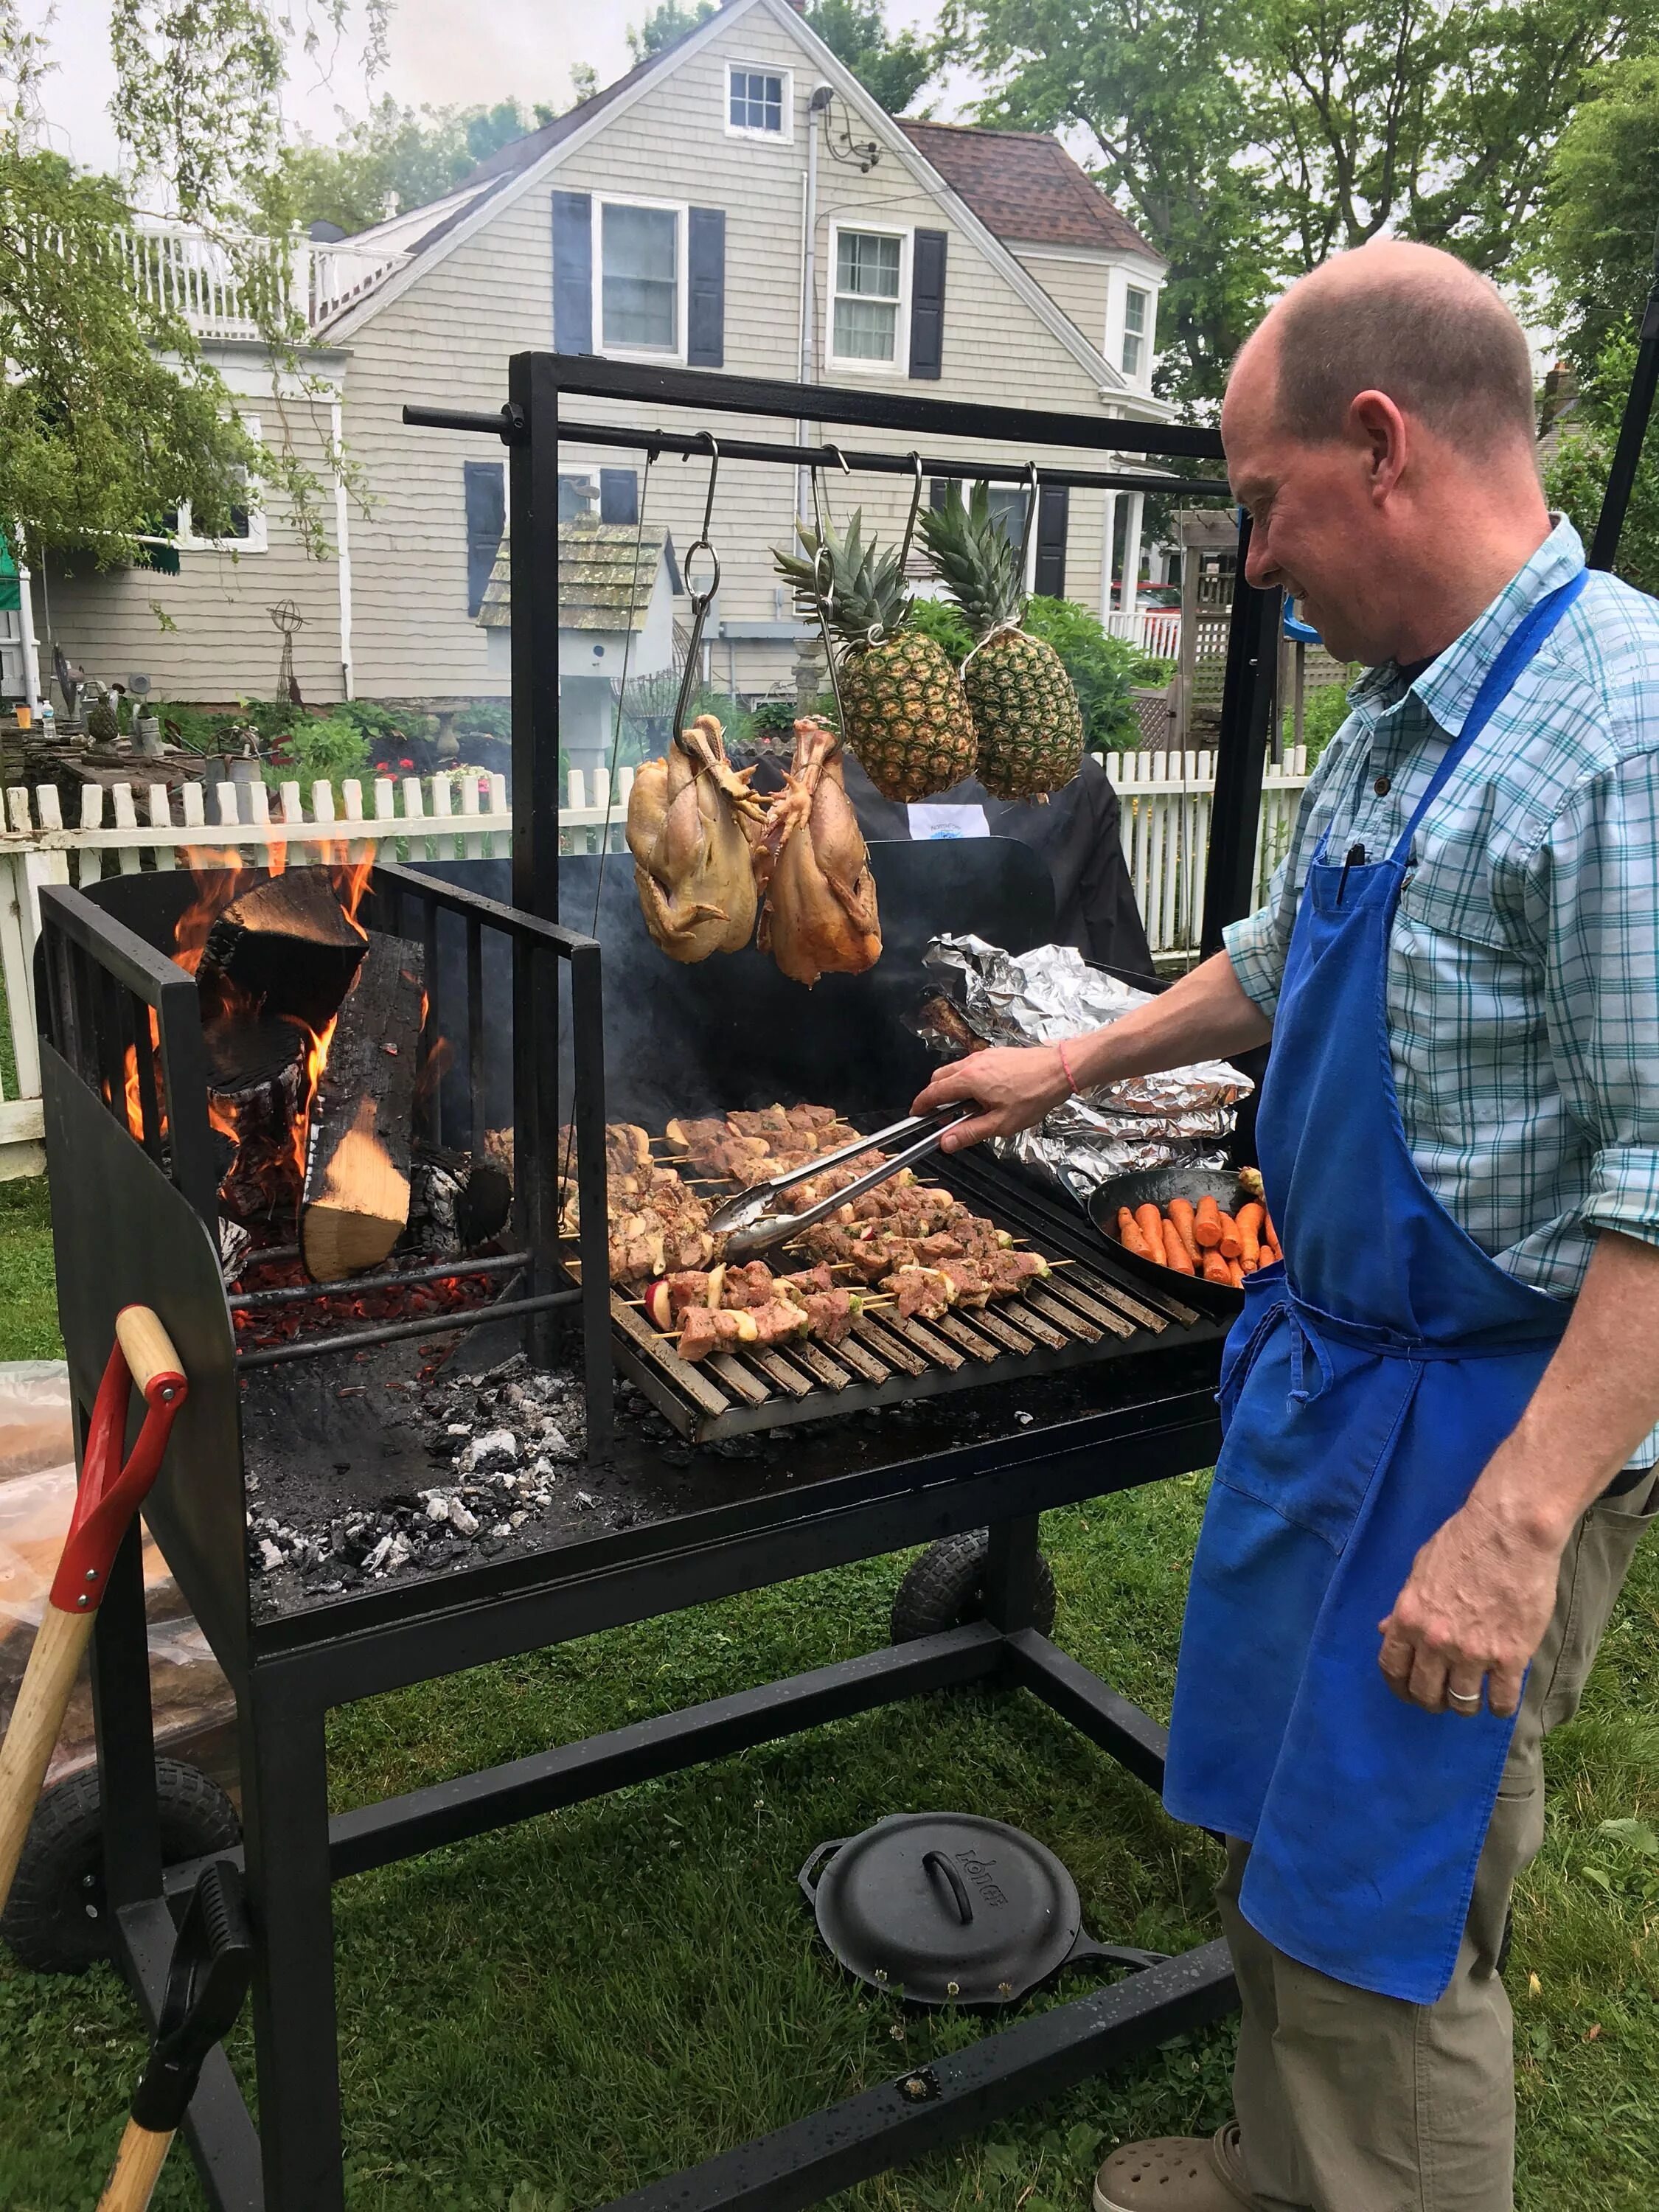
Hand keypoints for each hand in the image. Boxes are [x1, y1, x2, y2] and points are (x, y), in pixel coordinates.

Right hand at [911, 1046, 1072, 1150]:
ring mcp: (984, 1055)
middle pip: (939, 1078)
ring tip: (965, 1109)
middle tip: (941, 1116)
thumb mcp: (1001, 1123)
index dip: (921, 1105)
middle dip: (934, 1096)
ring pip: (955, 1070)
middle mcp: (972, 1063)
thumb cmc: (1033, 1096)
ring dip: (951, 1088)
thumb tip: (945, 1142)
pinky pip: (970, 1066)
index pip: (933, 1092)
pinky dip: (966, 1080)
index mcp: (969, 1079)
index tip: (916, 1115)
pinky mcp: (995, 1054)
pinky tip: (983, 1095)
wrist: (1060, 1069)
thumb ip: (970, 1132)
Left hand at [1377, 1490, 1562, 1718]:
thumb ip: (1405, 1606)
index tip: (1409, 1691)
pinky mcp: (1510, 1657)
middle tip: (1442, 1697)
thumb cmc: (1463, 1542)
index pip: (1393, 1668)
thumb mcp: (1420, 1570)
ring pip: (1461, 1702)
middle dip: (1431, 1700)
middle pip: (1425, 1693)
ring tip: (1472, 1697)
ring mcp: (1473, 1652)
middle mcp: (1436, 1641)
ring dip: (1464, 1705)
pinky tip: (1500, 1700)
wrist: (1509, 1531)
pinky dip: (1499, 1706)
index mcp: (1409, 1618)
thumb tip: (1387, 1631)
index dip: (1399, 1686)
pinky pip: (1501, 1700)